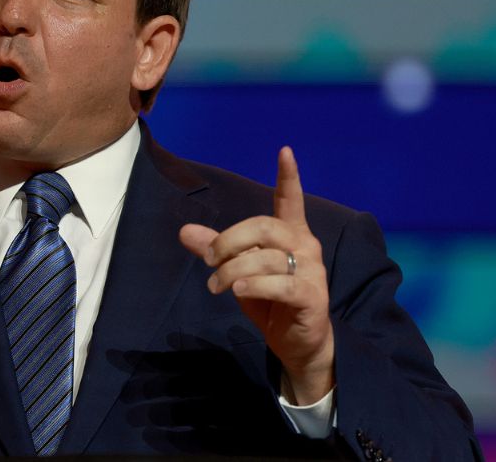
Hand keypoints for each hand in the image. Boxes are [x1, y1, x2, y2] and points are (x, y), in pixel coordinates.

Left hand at [179, 147, 333, 404]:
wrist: (298, 344)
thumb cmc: (269, 301)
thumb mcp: (238, 272)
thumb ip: (216, 249)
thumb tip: (184, 230)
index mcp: (290, 234)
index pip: (291, 199)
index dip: (288, 177)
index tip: (285, 151)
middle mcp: (305, 246)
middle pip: (263, 227)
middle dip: (228, 241)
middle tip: (209, 260)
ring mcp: (311, 271)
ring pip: (265, 258)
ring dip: (232, 270)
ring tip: (217, 286)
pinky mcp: (311, 296)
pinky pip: (280, 284)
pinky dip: (254, 286)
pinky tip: (237, 290)